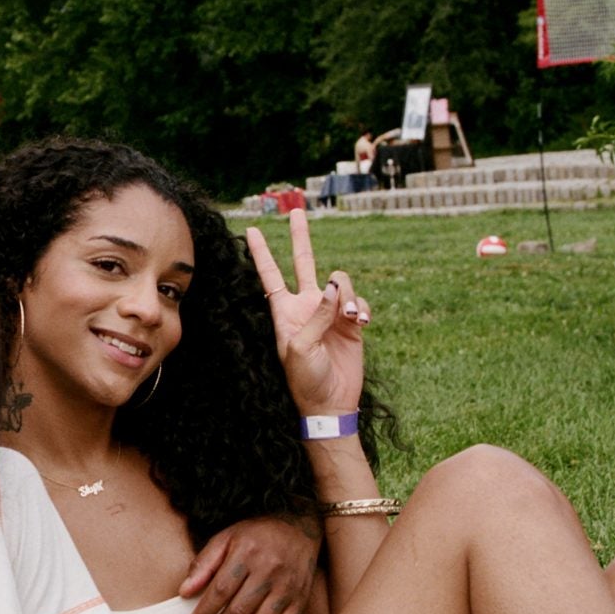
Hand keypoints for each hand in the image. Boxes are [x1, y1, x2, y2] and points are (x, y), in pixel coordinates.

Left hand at [181, 516, 319, 613]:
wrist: (300, 527)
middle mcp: (269, 572)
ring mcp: (286, 589)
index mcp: (247, 554)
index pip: (221, 590)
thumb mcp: (226, 537)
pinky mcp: (299, 601)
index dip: (203, 613)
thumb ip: (204, 563)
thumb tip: (183, 592)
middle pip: (239, 612)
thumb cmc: (256, 534)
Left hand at [244, 210, 369, 419]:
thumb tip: (336, 286)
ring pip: (342, 282)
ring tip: (350, 318)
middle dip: (300, 237)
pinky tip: (361, 323)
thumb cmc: (305, 379)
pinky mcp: (352, 323)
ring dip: (348, 295)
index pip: (270, 275)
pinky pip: (360, 302)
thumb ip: (317, 314)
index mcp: (285, 312)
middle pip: (302, 263)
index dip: (261, 253)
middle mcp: (306, 306)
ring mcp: (330, 313)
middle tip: (297, 211)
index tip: (252, 230)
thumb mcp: (301, 347)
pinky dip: (362, 308)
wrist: (330, 403)